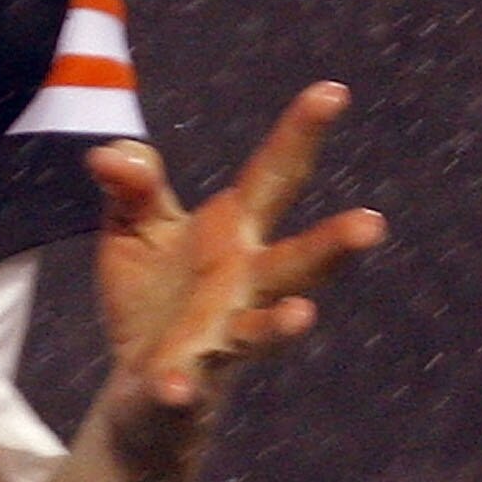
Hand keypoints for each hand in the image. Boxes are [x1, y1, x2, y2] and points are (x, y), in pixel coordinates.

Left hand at [87, 85, 383, 435]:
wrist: (141, 389)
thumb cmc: (152, 297)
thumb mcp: (134, 228)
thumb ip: (131, 186)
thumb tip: (108, 155)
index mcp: (232, 233)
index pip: (274, 176)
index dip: (300, 134)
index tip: (333, 91)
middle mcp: (241, 285)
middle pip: (295, 262)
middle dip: (332, 245)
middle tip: (373, 223)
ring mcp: (219, 337)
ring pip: (261, 331)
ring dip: (283, 327)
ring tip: (301, 318)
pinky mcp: (184, 381)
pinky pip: (186, 385)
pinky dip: (180, 386)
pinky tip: (175, 385)